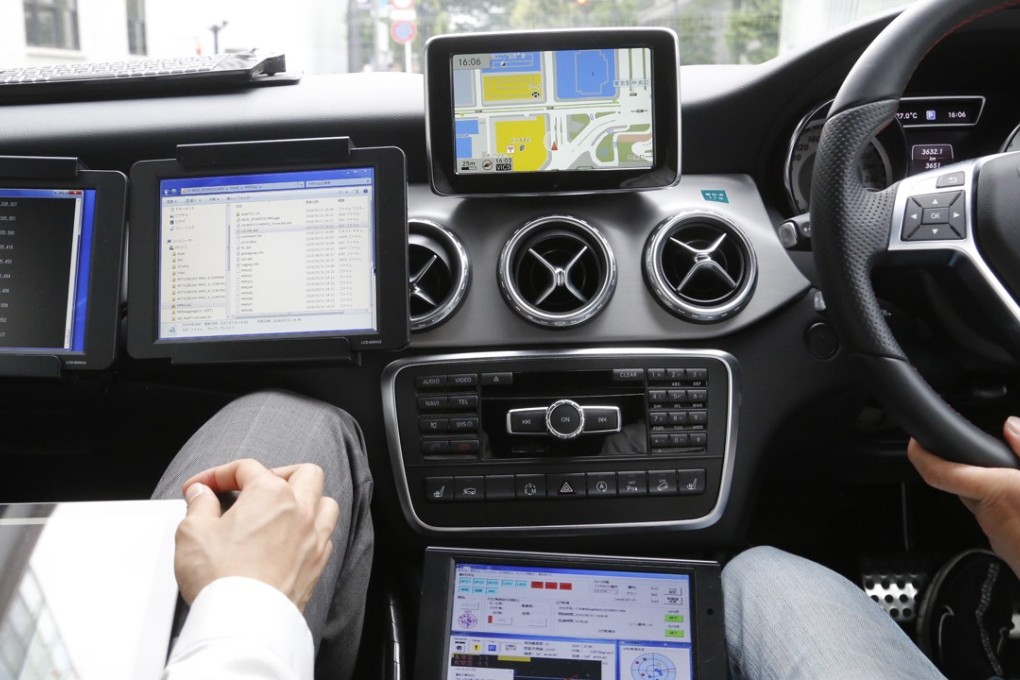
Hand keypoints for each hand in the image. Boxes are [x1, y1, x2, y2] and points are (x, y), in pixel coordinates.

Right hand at [173, 459, 339, 611]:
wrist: (244, 623)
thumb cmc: (222, 578)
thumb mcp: (193, 533)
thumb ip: (199, 505)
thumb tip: (201, 494)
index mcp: (271, 494)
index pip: (246, 468)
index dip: (218, 474)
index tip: (203, 487)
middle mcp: (300, 511)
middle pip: (304, 473)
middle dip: (278, 473)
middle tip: (252, 489)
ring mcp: (314, 538)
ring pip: (325, 501)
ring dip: (306, 500)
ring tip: (281, 510)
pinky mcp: (318, 565)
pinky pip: (325, 535)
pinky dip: (311, 531)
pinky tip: (291, 540)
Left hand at [908, 416, 1019, 577]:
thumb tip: (1011, 427)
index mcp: (998, 493)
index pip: (939, 473)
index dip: (922, 455)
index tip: (916, 443)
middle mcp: (991, 517)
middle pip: (964, 486)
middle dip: (974, 468)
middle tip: (991, 454)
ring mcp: (999, 538)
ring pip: (985, 505)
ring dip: (997, 490)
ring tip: (1015, 480)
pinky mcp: (1009, 552)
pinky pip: (1001, 521)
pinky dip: (1011, 509)